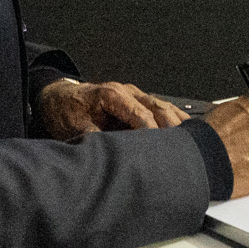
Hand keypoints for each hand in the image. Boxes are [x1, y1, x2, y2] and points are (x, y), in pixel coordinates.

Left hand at [37, 77, 185, 138]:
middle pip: (158, 107)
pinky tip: (185, 130)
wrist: (59, 99)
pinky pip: (161, 108)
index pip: (140, 114)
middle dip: (171, 128)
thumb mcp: (75, 128)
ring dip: (176, 123)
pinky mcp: (138, 102)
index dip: (151, 132)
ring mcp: (134, 95)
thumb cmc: (67, 111)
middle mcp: (127, 92)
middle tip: (181, 148)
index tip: (159, 149)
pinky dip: (174, 118)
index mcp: (112, 95)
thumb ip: (95, 138)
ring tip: (189, 142)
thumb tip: (112, 155)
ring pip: (163, 106)